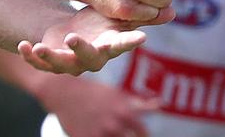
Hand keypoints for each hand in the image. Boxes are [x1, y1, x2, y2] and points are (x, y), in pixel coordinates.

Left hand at [17, 5, 170, 74]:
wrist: (73, 32)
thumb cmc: (100, 24)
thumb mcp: (118, 18)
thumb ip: (142, 16)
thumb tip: (172, 11)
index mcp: (109, 46)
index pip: (122, 46)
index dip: (129, 43)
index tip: (140, 37)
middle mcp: (91, 58)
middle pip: (89, 58)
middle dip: (82, 50)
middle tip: (74, 37)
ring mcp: (70, 61)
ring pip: (61, 65)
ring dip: (50, 58)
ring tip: (39, 47)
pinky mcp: (51, 61)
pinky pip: (39, 64)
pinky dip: (30, 57)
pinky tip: (23, 45)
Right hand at [40, 76, 156, 136]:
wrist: (64, 92)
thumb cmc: (94, 92)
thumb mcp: (117, 95)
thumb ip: (139, 104)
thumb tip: (160, 105)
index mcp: (125, 111)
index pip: (142, 132)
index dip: (143, 136)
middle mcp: (114, 124)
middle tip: (124, 134)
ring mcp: (100, 133)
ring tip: (109, 132)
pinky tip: (97, 134)